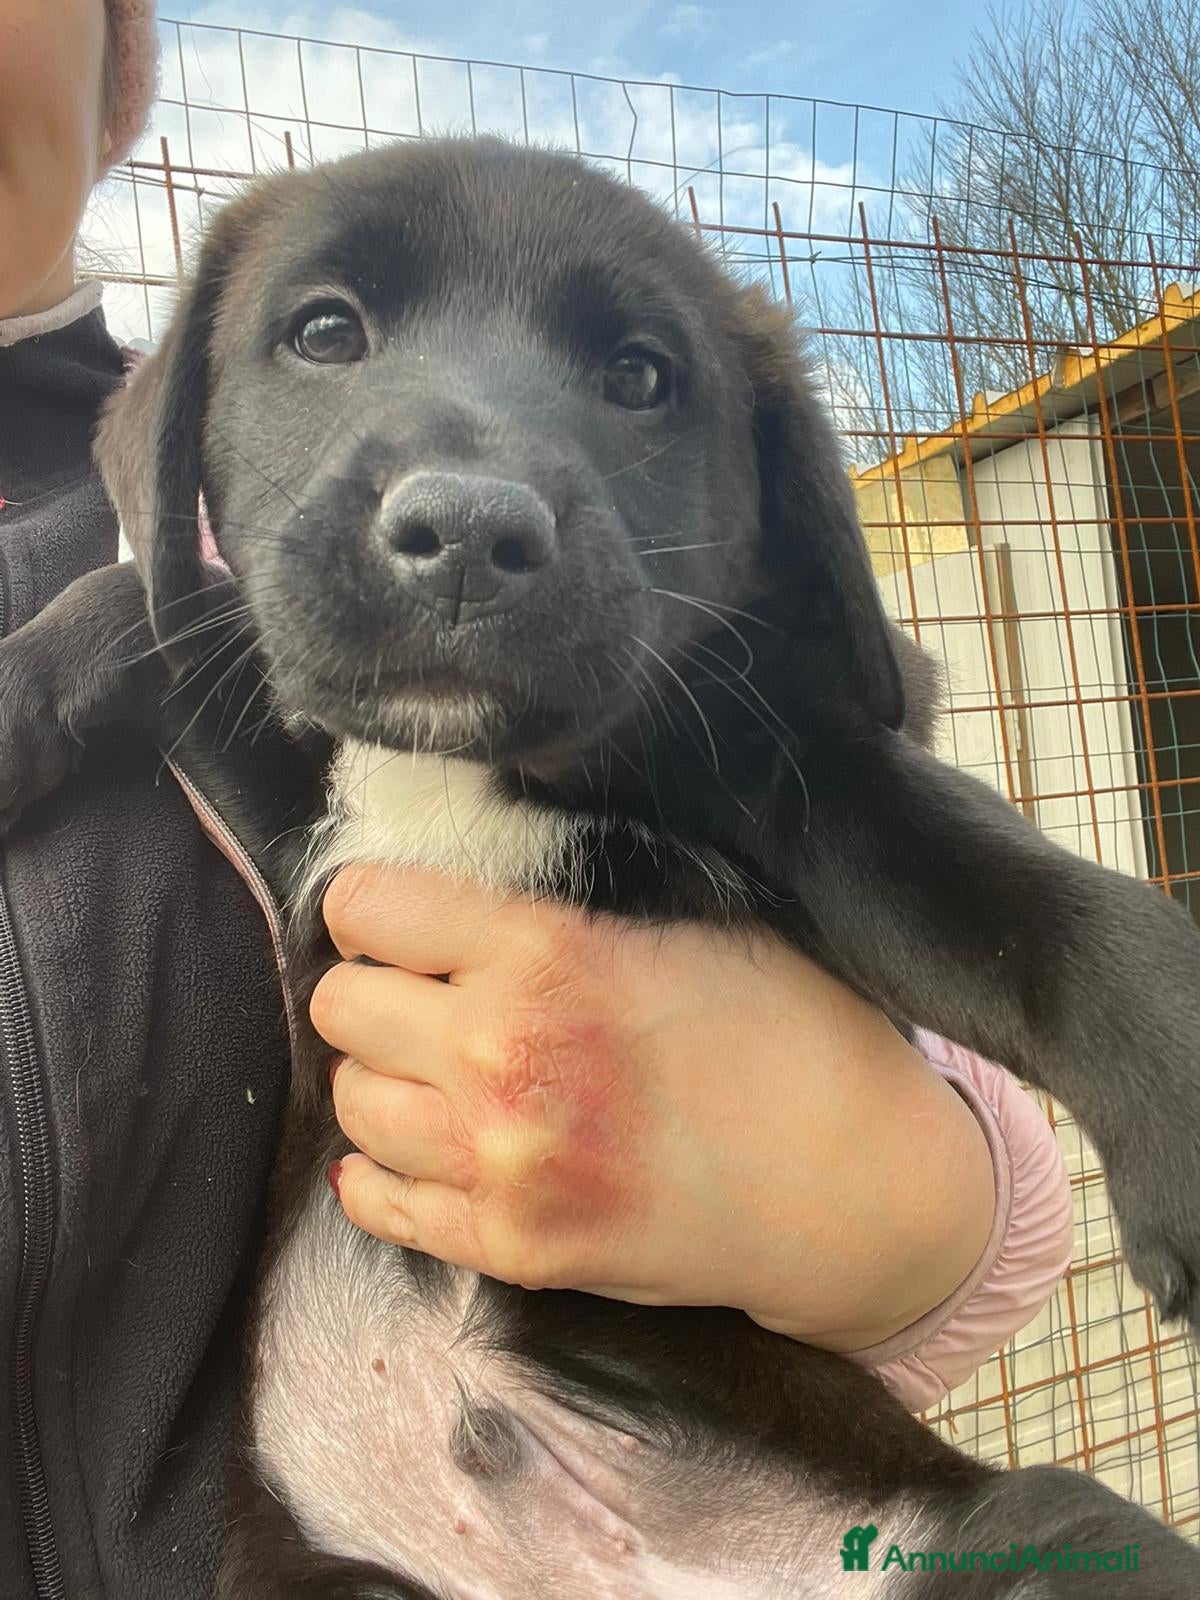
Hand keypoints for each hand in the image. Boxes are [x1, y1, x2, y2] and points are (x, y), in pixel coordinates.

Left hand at [311, 865, 994, 1351]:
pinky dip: (382, 1172)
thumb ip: (563, 917)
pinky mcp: (511, 1251)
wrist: (859, 1188)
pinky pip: (380, 1206)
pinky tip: (424, 1148)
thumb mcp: (692, 928)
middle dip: (374, 991)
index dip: (376, 910)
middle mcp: (502, 1055)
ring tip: (441, 1074)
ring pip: (352, 1104)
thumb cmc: (795, 1037)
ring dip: (385, 1080)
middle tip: (423, 999)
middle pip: (341, 1006)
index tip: (401, 925)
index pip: (367, 908)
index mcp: (548, 953)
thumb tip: (463, 906)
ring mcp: (500, 1165)